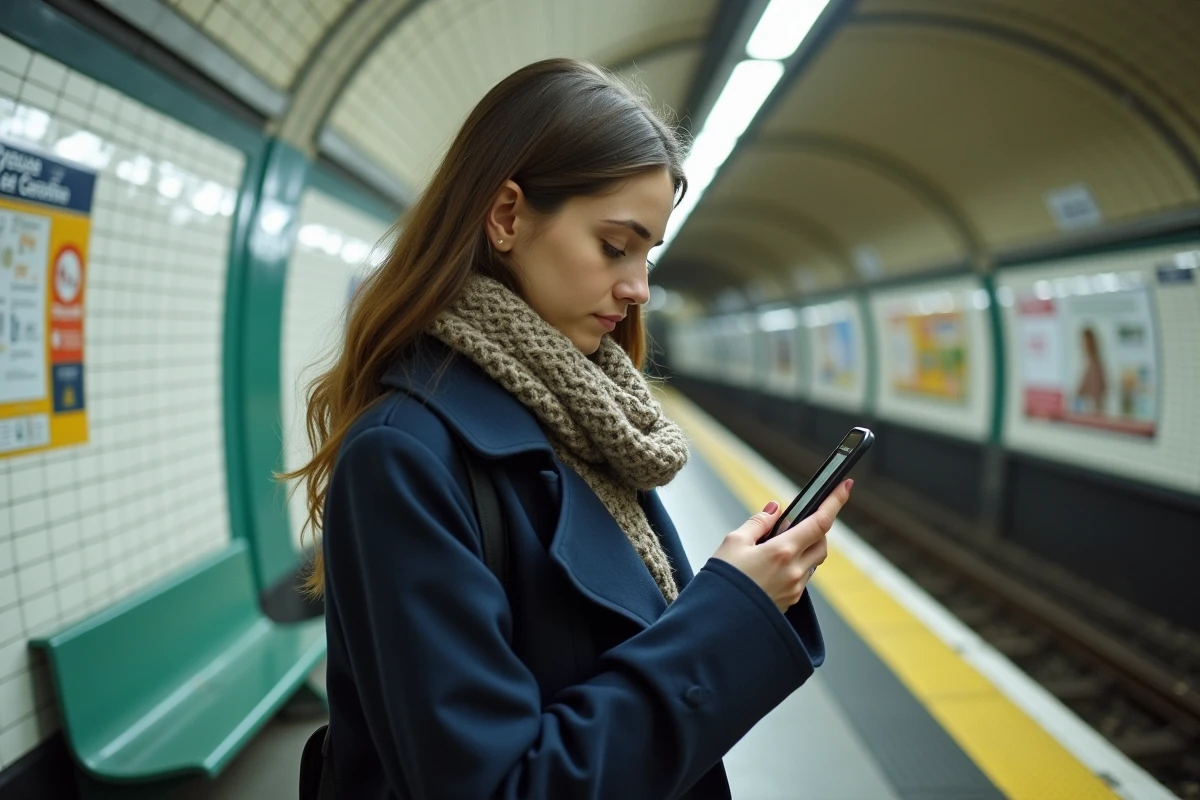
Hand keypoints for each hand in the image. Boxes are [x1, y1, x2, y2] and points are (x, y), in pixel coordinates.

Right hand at [711, 480, 852, 611]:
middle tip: (795, 522)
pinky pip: (802, 578)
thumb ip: (758, 523)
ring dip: (805, 548)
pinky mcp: (790, 602)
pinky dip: (795, 566)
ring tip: (777, 546)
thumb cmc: (722, 582)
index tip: (845, 486)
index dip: (835, 501)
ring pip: (813, 561)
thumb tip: (774, 509)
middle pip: (822, 542)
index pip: (819, 522)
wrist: (717, 623)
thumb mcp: (733, 542)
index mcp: (782, 552)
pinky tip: (772, 566)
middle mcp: (794, 571)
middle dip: (816, 529)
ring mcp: (795, 589)